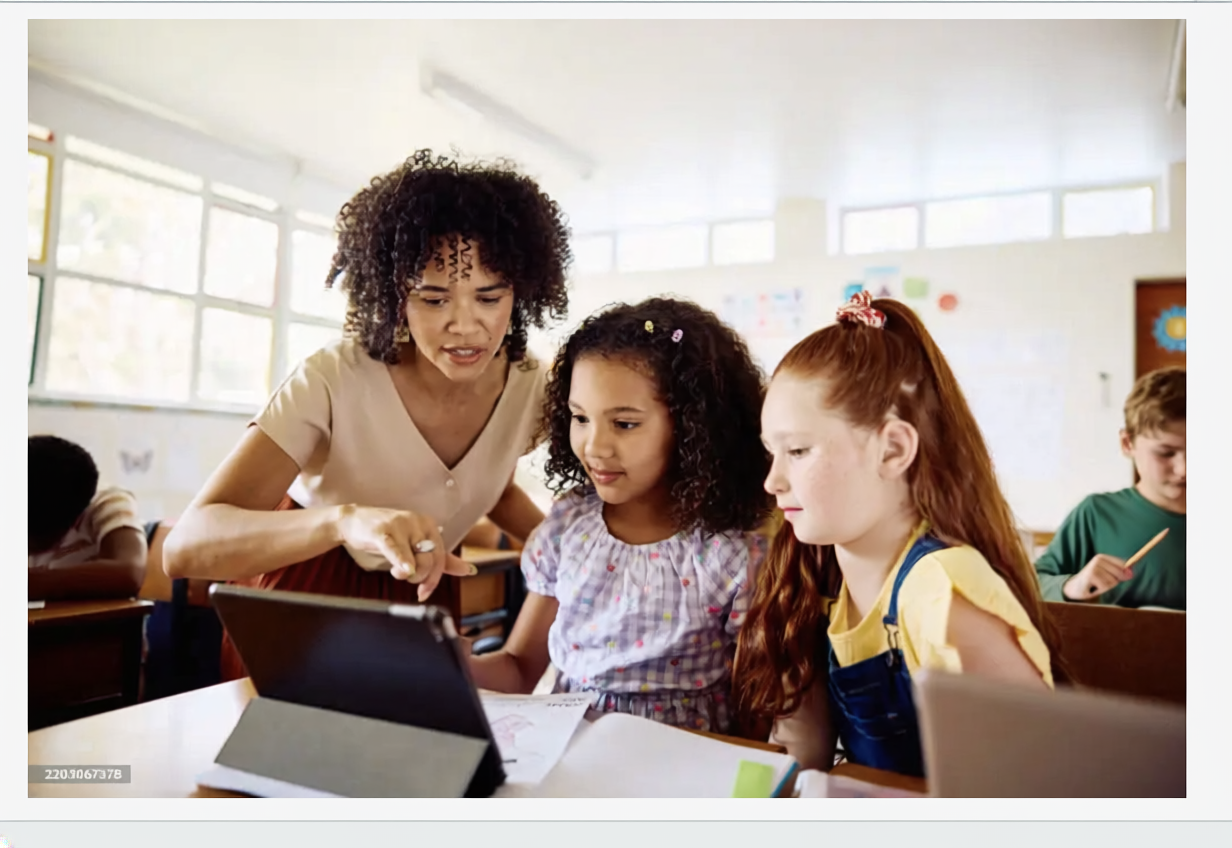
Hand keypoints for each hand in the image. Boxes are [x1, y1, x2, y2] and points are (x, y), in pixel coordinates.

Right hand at [337, 505, 476, 600]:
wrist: (354, 520)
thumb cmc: (387, 534)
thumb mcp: (415, 544)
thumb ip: (441, 558)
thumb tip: (469, 570)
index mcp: (429, 525)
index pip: (441, 557)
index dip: (434, 579)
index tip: (424, 593)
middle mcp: (419, 522)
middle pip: (430, 559)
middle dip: (421, 577)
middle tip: (407, 579)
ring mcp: (401, 525)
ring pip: (415, 557)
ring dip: (407, 574)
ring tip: (398, 573)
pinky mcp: (382, 531)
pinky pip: (395, 548)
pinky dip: (401, 561)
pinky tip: (403, 570)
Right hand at [1063, 553, 1133, 600]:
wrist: (1073, 587)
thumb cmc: (1092, 581)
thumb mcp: (1106, 574)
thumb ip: (1119, 572)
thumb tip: (1130, 573)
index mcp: (1102, 557)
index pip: (1122, 564)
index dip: (1124, 572)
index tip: (1120, 578)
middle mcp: (1098, 559)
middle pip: (1119, 572)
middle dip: (1114, 581)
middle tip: (1102, 582)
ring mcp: (1094, 567)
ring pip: (1112, 580)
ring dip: (1106, 586)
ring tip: (1097, 585)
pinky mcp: (1090, 575)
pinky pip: (1105, 586)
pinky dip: (1100, 590)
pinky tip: (1093, 588)